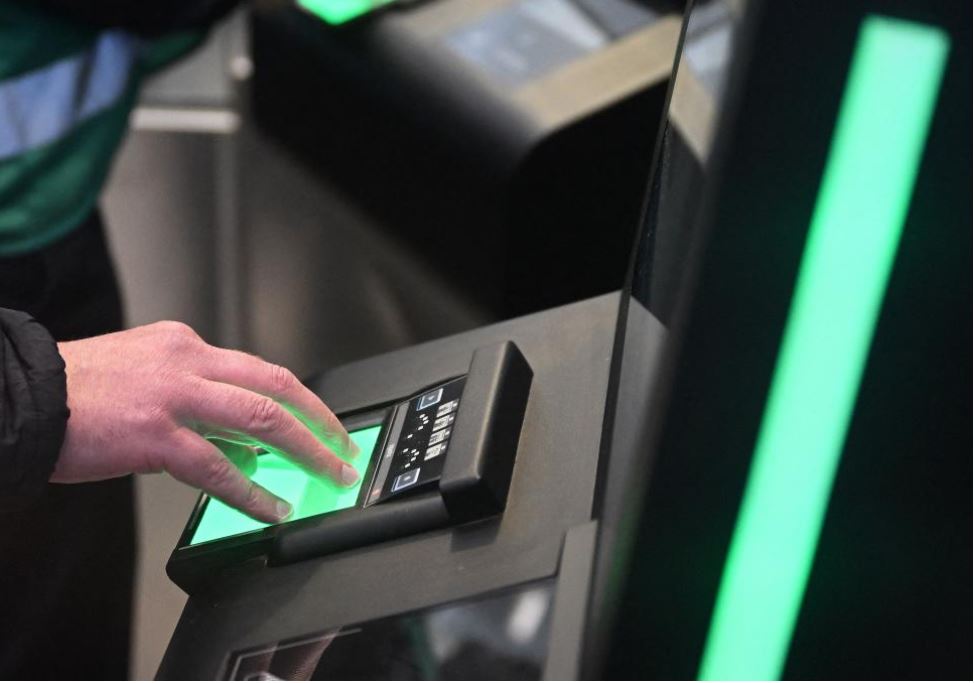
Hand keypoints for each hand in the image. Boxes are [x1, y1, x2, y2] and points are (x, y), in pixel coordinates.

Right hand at [55, 321, 358, 522]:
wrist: (18, 394)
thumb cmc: (77, 390)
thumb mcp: (145, 374)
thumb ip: (195, 398)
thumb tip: (242, 440)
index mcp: (186, 345)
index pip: (260, 370)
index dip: (300, 400)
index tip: (321, 422)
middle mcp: (188, 360)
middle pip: (277, 388)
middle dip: (320, 421)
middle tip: (344, 448)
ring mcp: (174, 395)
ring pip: (262, 420)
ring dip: (305, 451)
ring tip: (328, 475)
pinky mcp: (155, 433)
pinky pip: (219, 466)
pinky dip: (252, 491)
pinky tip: (272, 507)